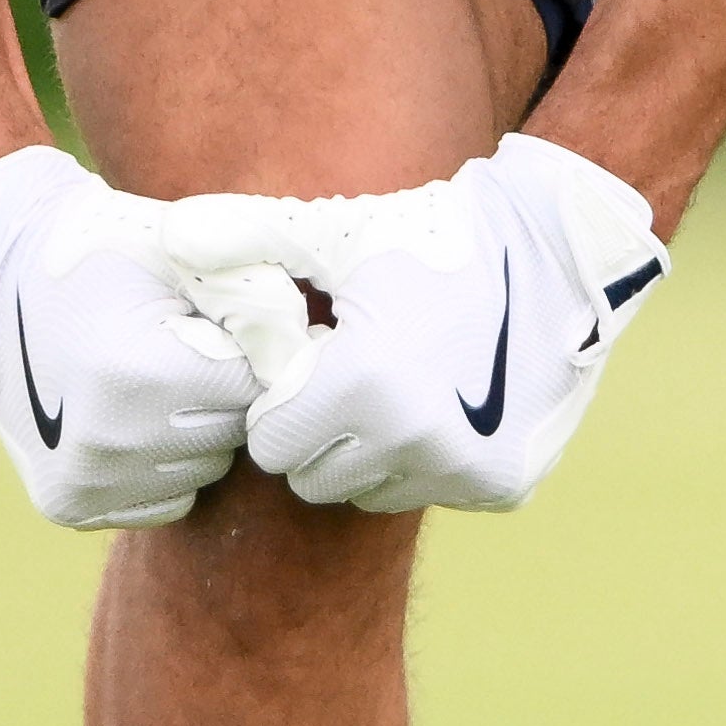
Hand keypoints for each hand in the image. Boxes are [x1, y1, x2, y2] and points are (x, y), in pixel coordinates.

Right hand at [0, 145, 256, 529]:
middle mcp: (111, 441)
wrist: (0, 273)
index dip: (245, 354)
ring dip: (193, 432)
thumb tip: (311, 354)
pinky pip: (164, 501)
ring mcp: (85, 479)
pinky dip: (159, 466)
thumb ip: (256, 297)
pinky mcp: (67, 504)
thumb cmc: (107, 252)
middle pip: (230, 435)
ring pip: (202, 471)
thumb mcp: (184, 255)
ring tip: (148, 380)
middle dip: (221, 395)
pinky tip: (126, 417)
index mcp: (142, 375)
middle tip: (175, 350)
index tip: (214, 327)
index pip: (255, 392)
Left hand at [160, 134, 673, 517]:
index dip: (282, 401)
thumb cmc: (431, 235)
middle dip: (319, 434)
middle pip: (315, 480)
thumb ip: (249, 238)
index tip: (317, 359)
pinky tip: (450, 400)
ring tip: (401, 383)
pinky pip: (430, 492)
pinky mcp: (501, 486)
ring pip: (371, 492)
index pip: (270, 446)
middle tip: (355, 373)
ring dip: (371, 452)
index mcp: (361, 388)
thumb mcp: (338, 233)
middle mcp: (414, 442)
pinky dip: (428, 460)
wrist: (556, 253)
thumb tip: (169, 236)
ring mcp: (464, 471)